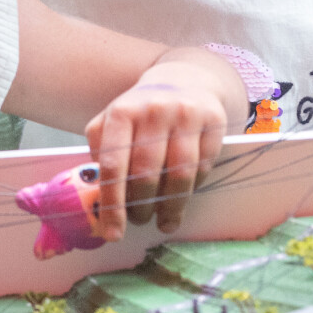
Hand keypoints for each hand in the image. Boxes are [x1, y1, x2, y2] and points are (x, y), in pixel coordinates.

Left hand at [82, 69, 228, 237]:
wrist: (183, 79)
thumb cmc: (141, 111)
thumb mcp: (112, 122)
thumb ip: (102, 153)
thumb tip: (98, 199)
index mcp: (121, 112)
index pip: (113, 164)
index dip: (113, 203)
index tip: (112, 233)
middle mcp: (154, 110)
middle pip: (147, 173)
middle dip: (141, 207)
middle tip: (139, 221)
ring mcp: (186, 114)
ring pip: (180, 175)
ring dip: (170, 206)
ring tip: (163, 221)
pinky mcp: (214, 121)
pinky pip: (203, 167)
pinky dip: (192, 189)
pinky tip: (182, 197)